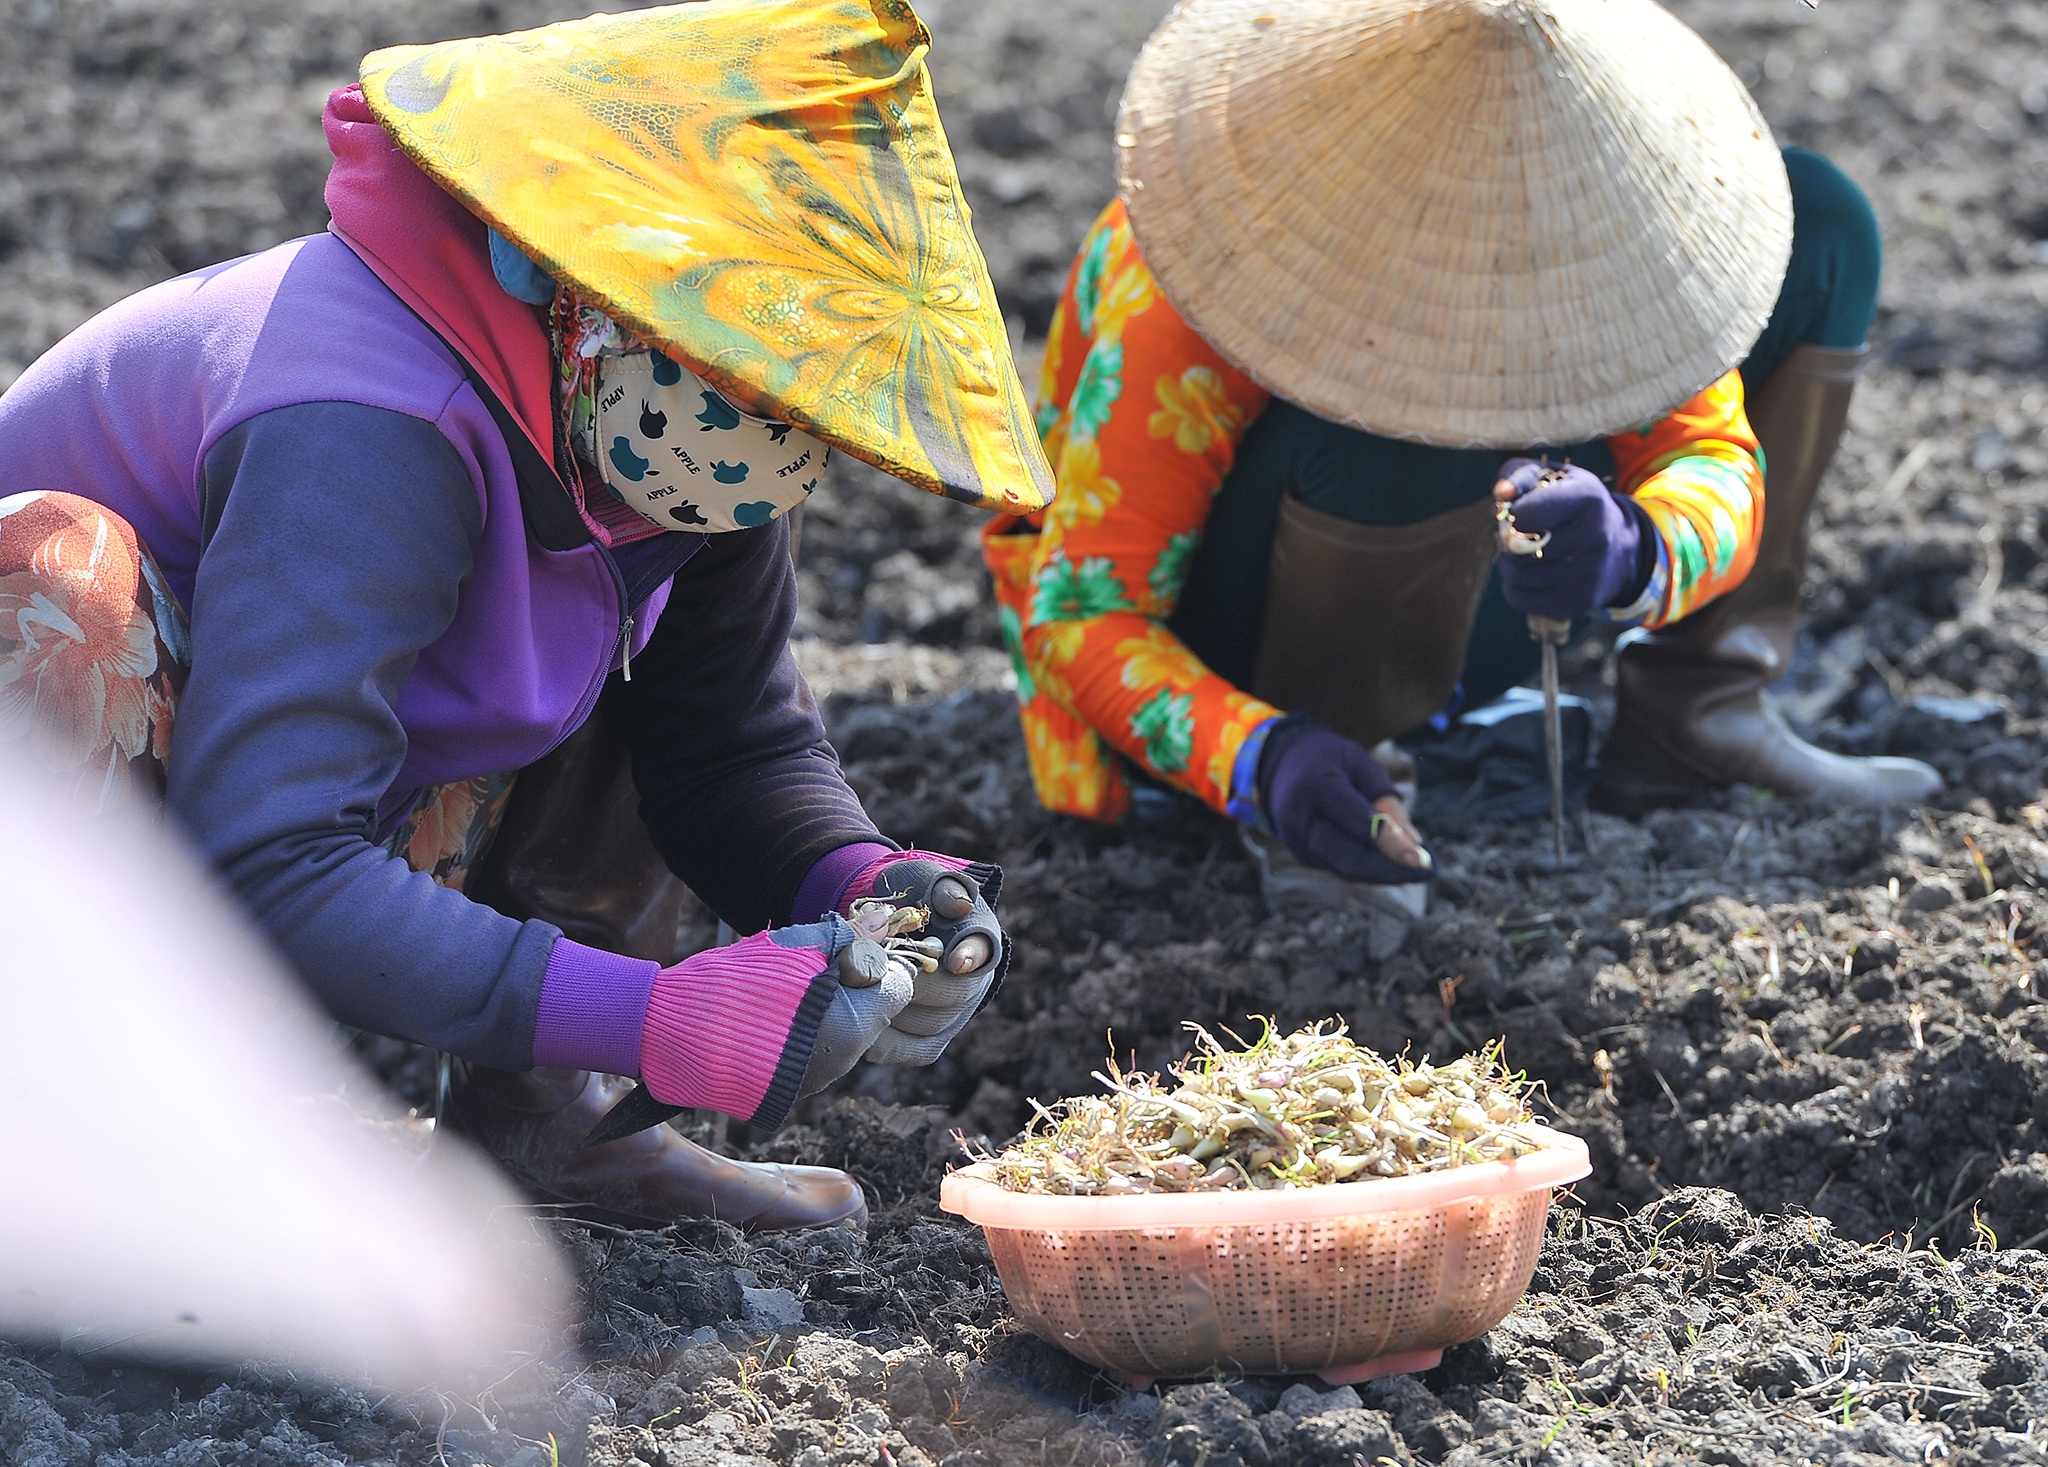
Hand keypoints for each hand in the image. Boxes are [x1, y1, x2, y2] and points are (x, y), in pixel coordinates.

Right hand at [638, 917, 912, 1127]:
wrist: (672, 1035)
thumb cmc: (736, 983)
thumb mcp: (796, 946)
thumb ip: (847, 936)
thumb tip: (887, 919)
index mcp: (854, 1024)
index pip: (897, 988)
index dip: (874, 962)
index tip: (846, 950)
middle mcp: (843, 1061)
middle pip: (870, 1012)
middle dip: (849, 986)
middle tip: (807, 968)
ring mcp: (814, 1082)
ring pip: (841, 1034)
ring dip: (824, 1009)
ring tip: (780, 993)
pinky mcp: (786, 1094)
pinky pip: (811, 1055)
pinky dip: (799, 1035)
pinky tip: (766, 1018)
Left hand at [837, 852, 1009, 1066]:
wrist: (888, 924)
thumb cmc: (910, 898)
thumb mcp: (924, 881)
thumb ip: (941, 889)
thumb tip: (959, 905)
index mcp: (978, 938)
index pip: (982, 949)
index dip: (969, 955)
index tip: (955, 960)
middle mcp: (974, 981)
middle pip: (952, 993)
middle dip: (910, 984)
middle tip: (873, 974)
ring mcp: (955, 1014)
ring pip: (928, 1025)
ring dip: (892, 1013)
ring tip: (857, 998)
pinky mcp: (932, 1038)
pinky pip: (914, 1050)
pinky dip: (886, 1043)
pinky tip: (863, 1031)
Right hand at [1259, 717, 1433, 883]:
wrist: (1279, 764)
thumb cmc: (1329, 759)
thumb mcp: (1361, 765)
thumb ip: (1385, 803)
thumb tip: (1414, 846)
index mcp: (1315, 787)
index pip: (1359, 824)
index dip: (1393, 844)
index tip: (1425, 860)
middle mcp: (1299, 820)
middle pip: (1350, 859)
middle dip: (1393, 870)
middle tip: (1430, 872)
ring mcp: (1296, 842)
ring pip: (1346, 869)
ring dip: (1386, 874)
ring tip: (1421, 869)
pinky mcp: (1302, 855)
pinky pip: (1340, 867)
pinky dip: (1370, 869)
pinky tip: (1396, 863)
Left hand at [1493, 459, 1654, 619]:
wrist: (1618, 550)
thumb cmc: (1574, 506)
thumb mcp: (1555, 478)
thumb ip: (1520, 474)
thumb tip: (1500, 492)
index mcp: (1588, 499)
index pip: (1528, 513)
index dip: (1513, 513)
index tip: (1520, 512)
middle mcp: (1594, 538)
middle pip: (1518, 547)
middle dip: (1507, 540)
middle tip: (1517, 535)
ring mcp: (1587, 575)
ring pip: (1517, 575)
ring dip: (1509, 564)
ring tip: (1522, 554)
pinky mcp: (1578, 604)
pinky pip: (1520, 599)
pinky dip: (1514, 587)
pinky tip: (1529, 575)